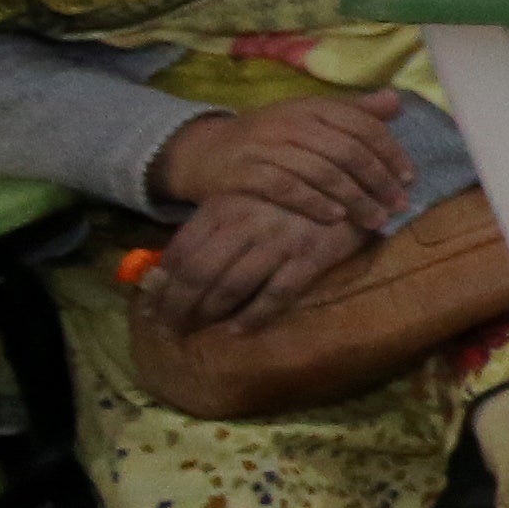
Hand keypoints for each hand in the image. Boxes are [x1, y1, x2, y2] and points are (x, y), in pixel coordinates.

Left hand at [144, 185, 368, 328]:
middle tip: (169, 329)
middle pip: (197, 274)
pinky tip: (239, 331)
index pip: (180, 251)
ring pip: (230, 287)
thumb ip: (213, 225)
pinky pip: (275, 295)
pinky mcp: (310, 256)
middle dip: (177, 307)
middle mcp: (244, 222)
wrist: (356, 174)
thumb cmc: (293, 189)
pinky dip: (253, 317)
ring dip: (208, 315)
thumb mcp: (246, 196)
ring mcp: (278, 240)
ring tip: (196, 333)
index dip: (161, 285)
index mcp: (223, 204)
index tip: (152, 307)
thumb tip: (170, 269)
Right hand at [154, 91, 415, 234]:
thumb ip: (352, 112)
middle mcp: (292, 121)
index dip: (391, 153)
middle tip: (398, 206)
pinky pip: (287, 189)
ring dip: (355, 199)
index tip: (409, 179)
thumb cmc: (269, 137)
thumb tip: (396, 101)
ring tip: (375, 220)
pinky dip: (314, 204)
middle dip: (379, 181)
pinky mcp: (245, 172)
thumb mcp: (309, 117)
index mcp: (313, 106)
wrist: (206, 151)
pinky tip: (335, 218)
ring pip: (322, 172)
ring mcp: (267, 146)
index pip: (363, 126)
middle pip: (348, 151)